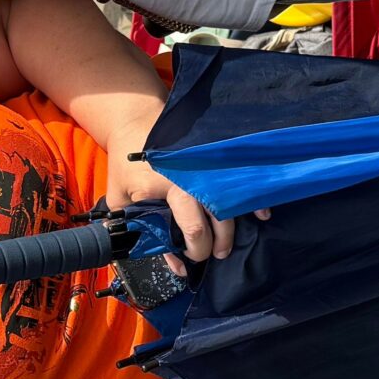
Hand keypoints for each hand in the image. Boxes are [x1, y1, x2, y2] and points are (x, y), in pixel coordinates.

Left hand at [98, 98, 237, 261]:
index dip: (195, 250)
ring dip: (233, 228)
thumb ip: (136, 229)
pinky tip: (260, 214)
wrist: (133, 119)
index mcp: (165, 187)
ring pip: (229, 202)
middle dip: (218, 244)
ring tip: (227, 245)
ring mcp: (203, 165)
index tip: (190, 259)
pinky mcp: (212, 157)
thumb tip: (163, 259)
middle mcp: (189, 177)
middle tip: (215, 255)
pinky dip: (251, 199)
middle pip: (216, 218)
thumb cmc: (125, 162)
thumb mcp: (118, 197)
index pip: (192, 228)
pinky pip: (236, 180)